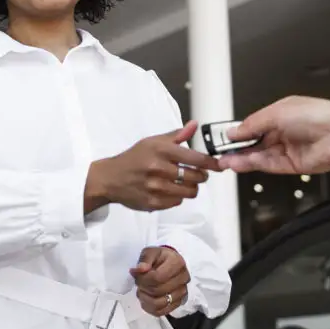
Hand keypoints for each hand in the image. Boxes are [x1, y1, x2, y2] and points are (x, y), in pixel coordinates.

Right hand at [86, 121, 218, 211]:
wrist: (110, 178)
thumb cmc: (134, 158)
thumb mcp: (152, 141)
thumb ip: (176, 135)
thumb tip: (194, 125)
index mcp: (160, 150)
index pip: (195, 158)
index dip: (211, 163)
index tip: (219, 165)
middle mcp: (158, 168)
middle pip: (196, 177)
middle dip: (201, 176)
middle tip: (198, 174)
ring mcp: (155, 187)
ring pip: (189, 192)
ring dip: (191, 188)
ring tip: (185, 182)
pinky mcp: (153, 203)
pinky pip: (177, 201)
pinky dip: (178, 196)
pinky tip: (170, 190)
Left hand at [131, 246, 189, 316]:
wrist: (168, 263)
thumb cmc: (158, 258)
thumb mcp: (150, 252)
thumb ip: (144, 260)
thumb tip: (140, 269)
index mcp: (177, 263)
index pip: (158, 277)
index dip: (143, 279)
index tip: (136, 274)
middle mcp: (183, 278)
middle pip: (158, 291)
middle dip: (143, 287)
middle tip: (138, 282)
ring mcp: (182, 292)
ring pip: (159, 304)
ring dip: (145, 299)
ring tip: (141, 291)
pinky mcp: (178, 303)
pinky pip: (161, 312)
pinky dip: (149, 308)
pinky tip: (145, 300)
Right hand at [217, 96, 329, 174]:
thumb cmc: (317, 115)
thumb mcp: (276, 113)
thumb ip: (252, 124)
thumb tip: (235, 131)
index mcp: (281, 115)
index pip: (253, 125)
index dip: (238, 132)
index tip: (222, 137)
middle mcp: (284, 132)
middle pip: (254, 143)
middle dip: (237, 148)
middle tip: (219, 152)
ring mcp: (288, 149)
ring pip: (259, 156)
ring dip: (242, 159)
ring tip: (225, 161)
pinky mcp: (293, 165)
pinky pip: (269, 165)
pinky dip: (254, 164)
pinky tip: (241, 163)